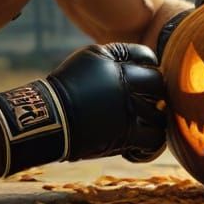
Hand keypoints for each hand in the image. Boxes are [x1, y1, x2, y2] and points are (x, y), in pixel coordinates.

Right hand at [0, 43, 166, 176]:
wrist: (43, 119)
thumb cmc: (62, 92)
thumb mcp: (85, 62)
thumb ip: (111, 60)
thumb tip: (136, 66)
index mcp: (110, 58)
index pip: (146, 56)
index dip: (149, 68)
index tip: (145, 78)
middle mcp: (121, 79)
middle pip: (157, 83)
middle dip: (156, 93)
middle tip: (150, 103)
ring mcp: (125, 105)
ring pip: (159, 114)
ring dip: (153, 121)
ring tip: (143, 127)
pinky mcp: (126, 132)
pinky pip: (153, 139)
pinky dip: (149, 145)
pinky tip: (137, 146)